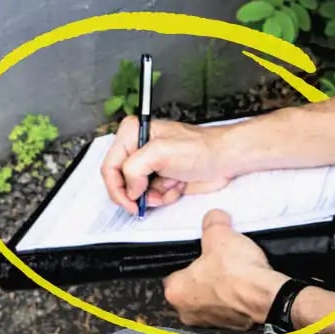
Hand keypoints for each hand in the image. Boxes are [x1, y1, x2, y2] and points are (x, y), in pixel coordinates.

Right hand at [100, 116, 234, 214]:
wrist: (224, 159)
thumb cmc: (201, 148)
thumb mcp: (161, 153)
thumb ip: (135, 169)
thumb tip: (130, 188)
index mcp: (132, 133)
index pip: (109, 166)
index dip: (118, 187)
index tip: (130, 200)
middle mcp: (138, 148)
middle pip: (120, 182)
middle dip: (139, 193)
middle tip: (151, 197)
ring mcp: (149, 164)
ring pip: (137, 192)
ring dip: (155, 195)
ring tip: (172, 183)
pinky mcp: (160, 178)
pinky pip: (152, 196)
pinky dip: (165, 196)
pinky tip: (178, 185)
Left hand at [162, 209, 289, 329]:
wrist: (266, 295)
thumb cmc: (237, 274)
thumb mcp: (219, 234)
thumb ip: (211, 223)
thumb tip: (213, 218)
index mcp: (176, 291)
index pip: (173, 271)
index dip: (189, 257)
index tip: (201, 250)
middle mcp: (188, 311)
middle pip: (191, 285)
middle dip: (204, 272)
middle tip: (218, 257)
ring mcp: (210, 321)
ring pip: (210, 297)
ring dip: (219, 285)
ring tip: (233, 268)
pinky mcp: (231, 324)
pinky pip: (228, 306)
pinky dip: (234, 296)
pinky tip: (244, 282)